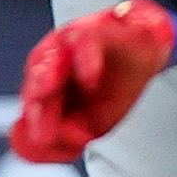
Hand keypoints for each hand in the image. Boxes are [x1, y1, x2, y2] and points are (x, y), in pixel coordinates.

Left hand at [8, 0, 176, 165]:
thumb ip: (68, 138)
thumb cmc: (113, 84)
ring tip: (44, 93)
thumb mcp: (93, 124)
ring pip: (48, 60)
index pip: (31, 116)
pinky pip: (85, 42)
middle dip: (38, 113)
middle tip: (41, 135)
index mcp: (44, 93)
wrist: (144, 49)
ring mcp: (66, 46)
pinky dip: (86, 60)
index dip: (34, 134)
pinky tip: (90, 79)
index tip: (43, 147)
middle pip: (35, 91)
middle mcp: (48, 68)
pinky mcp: (92, 30)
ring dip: (45, 78)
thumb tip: (54, 144)